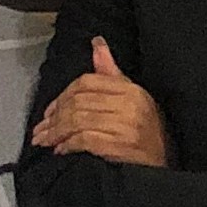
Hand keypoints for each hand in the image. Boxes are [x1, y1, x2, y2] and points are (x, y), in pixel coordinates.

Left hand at [31, 37, 172, 167]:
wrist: (165, 162)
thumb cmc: (146, 130)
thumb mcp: (132, 96)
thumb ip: (110, 72)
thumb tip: (97, 43)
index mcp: (130, 89)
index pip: (88, 81)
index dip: (63, 95)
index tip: (49, 110)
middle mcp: (129, 104)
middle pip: (79, 102)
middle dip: (55, 116)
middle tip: (41, 128)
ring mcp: (125, 125)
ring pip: (78, 121)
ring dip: (56, 132)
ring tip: (44, 140)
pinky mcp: (120, 146)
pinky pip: (85, 140)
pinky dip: (68, 144)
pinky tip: (60, 150)